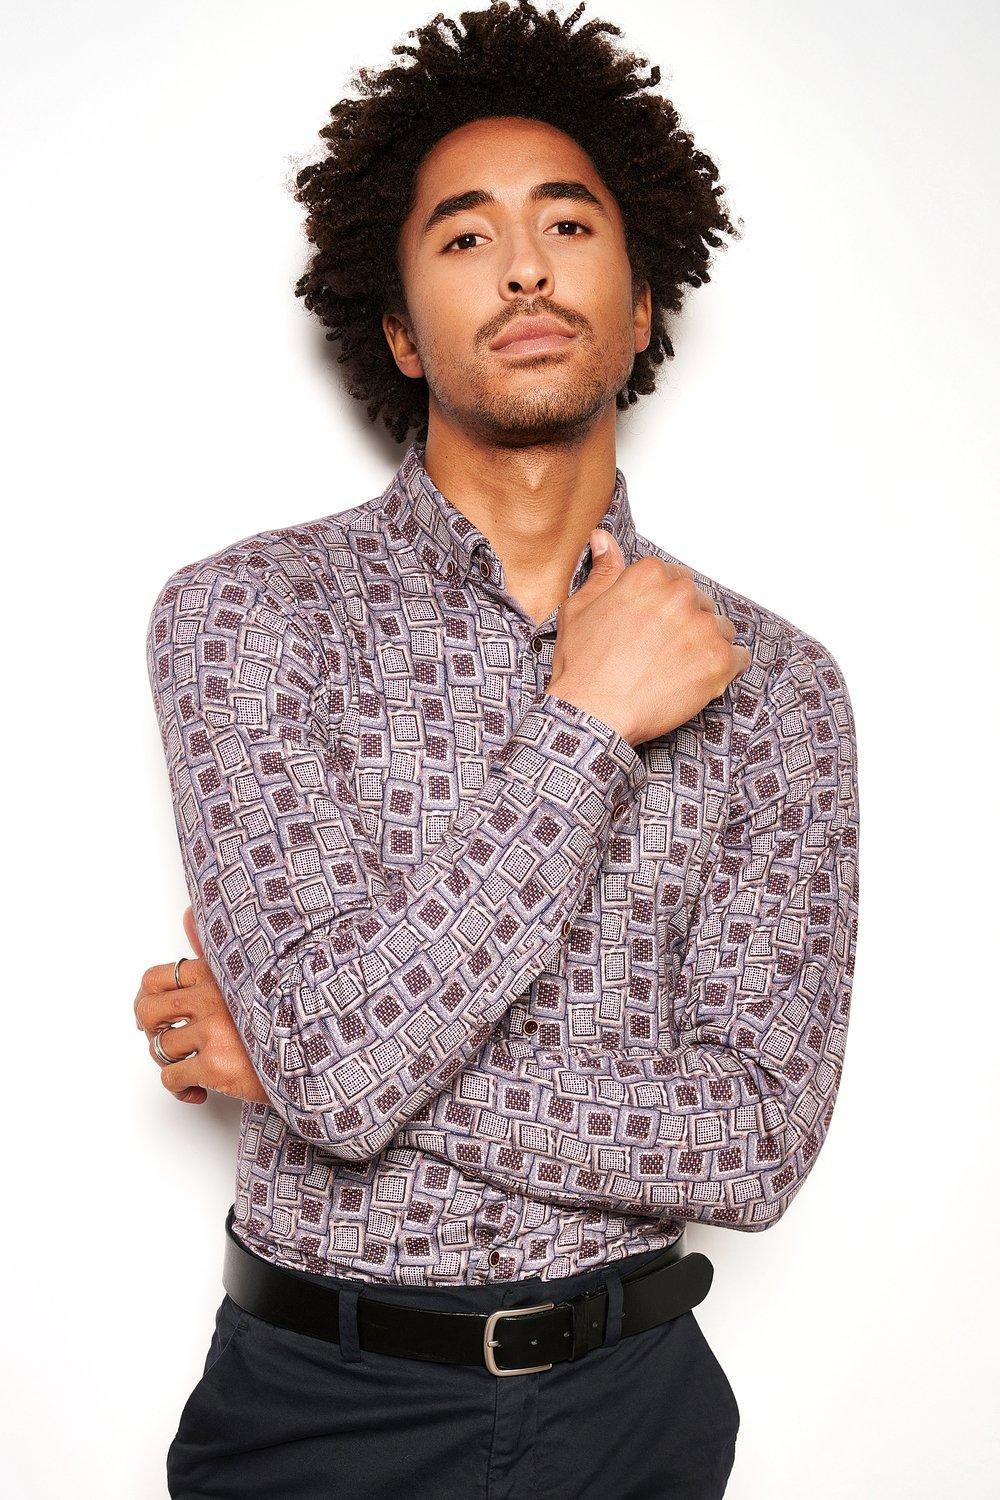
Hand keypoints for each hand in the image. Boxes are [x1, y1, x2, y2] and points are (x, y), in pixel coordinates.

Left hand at [133, 906, 269, 1106]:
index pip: (156, 979)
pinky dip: (180, 1089)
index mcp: (218, 974)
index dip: (147, 1001)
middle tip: (166, 1043)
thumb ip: (215, 951)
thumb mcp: (255, 975)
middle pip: (148, 1012)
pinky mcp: (215, 1066)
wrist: (319, 1057)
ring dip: (170, 1065)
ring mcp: (212, 1031)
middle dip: (151, 1032)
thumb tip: (186, 914)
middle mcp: (211, 997)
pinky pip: (171, 1079)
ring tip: (191, 1069)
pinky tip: (197, 1090)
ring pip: (159, 1049)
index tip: (156, 1017)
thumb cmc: (287, 1018)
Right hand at [548, 530, 750, 746]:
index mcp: (650, 575)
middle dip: (685, 622)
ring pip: (720, 628)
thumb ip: (602, 571)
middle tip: (661, 649)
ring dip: (706, 643)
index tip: (652, 624)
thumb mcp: (580, 608)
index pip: (674, 578)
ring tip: (678, 667)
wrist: (594, 712)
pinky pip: (740, 657)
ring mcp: (704, 627)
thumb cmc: (583, 665)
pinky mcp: (720, 661)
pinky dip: (726, 667)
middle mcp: (681, 594)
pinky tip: (700, 678)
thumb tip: (604, 540)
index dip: (662, 604)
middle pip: (699, 601)